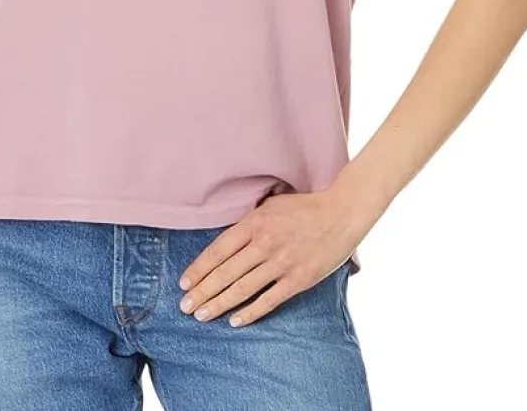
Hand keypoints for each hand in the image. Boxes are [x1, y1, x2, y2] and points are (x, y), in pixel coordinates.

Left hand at [177, 186, 360, 327]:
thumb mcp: (271, 206)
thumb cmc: (304, 207)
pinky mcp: (298, 279)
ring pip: (243, 288)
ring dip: (219, 304)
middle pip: (226, 273)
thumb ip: (249, 223)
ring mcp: (282, 263)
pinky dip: (250, 312)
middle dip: (202, 292)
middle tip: (185, 307)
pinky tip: (235, 321)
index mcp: (255, 223)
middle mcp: (265, 243)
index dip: (199, 269)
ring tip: (202, 316)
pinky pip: (269, 300)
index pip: (218, 250)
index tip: (184, 283)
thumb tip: (226, 242)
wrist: (341, 213)